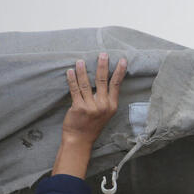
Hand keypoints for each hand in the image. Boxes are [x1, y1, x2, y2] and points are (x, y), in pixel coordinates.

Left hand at [52, 53, 125, 177]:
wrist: (80, 139)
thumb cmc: (92, 126)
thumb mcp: (104, 114)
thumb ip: (104, 99)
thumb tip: (100, 81)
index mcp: (112, 106)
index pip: (116, 85)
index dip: (119, 72)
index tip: (122, 61)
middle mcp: (103, 106)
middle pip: (103, 81)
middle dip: (103, 66)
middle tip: (103, 54)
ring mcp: (91, 107)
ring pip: (87, 84)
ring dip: (83, 71)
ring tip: (81, 61)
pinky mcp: (78, 107)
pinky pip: (74, 90)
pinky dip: (72, 79)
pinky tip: (70, 71)